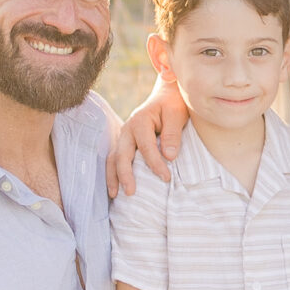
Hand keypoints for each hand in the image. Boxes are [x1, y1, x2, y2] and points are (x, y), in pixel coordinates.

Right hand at [109, 76, 188, 194]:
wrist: (166, 95)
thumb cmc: (173, 104)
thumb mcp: (176, 114)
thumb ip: (172, 134)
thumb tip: (169, 157)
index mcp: (140, 121)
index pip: (146, 147)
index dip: (155, 164)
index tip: (166, 178)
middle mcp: (127, 129)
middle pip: (122, 154)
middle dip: (125, 175)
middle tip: (131, 193)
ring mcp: (124, 136)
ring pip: (113, 158)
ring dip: (113, 177)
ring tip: (115, 195)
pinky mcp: (125, 143)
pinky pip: (115, 159)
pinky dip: (113, 173)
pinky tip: (115, 187)